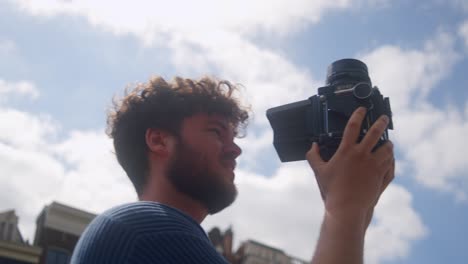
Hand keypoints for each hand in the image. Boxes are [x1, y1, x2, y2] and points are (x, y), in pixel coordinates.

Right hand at [306, 107, 394, 224]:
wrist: (347, 208)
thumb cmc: (331, 190)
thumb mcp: (318, 171)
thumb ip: (313, 156)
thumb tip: (312, 146)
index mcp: (346, 151)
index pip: (353, 126)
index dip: (358, 115)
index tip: (362, 110)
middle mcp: (363, 155)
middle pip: (376, 133)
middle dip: (381, 123)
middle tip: (384, 118)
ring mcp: (374, 165)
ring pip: (387, 149)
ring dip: (388, 144)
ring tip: (388, 142)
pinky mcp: (381, 176)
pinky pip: (390, 164)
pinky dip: (391, 160)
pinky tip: (390, 159)